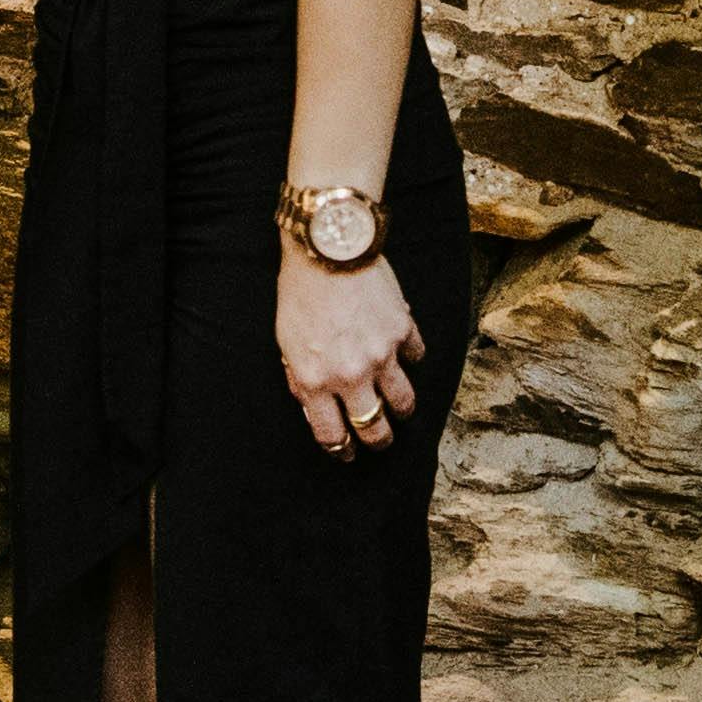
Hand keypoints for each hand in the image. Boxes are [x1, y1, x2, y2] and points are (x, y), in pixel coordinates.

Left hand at [277, 247, 425, 456]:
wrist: (328, 247)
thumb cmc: (299, 292)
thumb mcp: (285, 341)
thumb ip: (299, 377)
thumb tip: (313, 406)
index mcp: (314, 382)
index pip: (332, 435)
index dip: (340, 451)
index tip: (345, 454)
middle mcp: (351, 376)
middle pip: (374, 429)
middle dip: (377, 441)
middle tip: (379, 441)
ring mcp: (382, 355)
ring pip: (404, 402)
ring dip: (402, 411)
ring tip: (400, 411)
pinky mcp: (403, 330)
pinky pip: (416, 358)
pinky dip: (411, 360)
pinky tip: (405, 357)